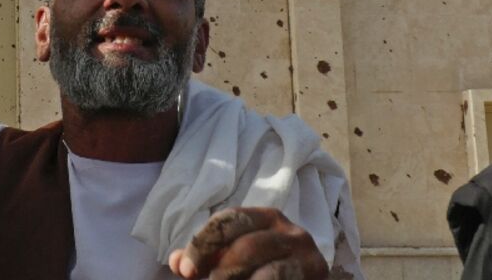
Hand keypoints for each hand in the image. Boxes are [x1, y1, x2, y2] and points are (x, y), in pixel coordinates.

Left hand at [169, 208, 328, 279]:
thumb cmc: (266, 267)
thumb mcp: (236, 256)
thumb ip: (207, 257)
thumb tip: (175, 262)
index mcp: (266, 217)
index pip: (229, 221)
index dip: (203, 244)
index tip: (184, 270)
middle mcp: (291, 232)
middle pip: (247, 247)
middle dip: (220, 269)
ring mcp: (308, 259)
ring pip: (267, 273)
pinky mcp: (317, 277)